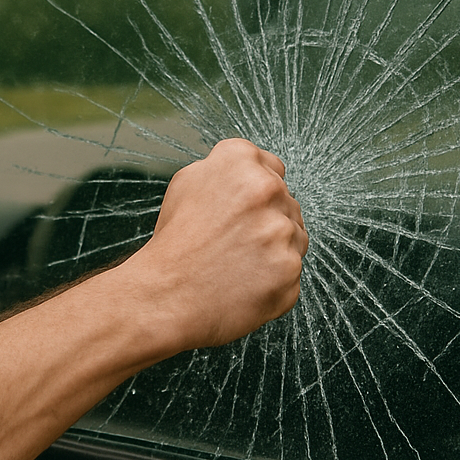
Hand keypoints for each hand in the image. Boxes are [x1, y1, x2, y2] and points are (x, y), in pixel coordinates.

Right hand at [124, 138, 307, 350]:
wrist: (165, 297)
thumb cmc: (173, 245)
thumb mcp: (185, 185)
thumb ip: (224, 170)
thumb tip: (247, 172)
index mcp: (240, 162)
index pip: (270, 166)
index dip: (255, 192)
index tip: (242, 209)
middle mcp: (267, 189)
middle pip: (286, 202)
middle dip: (266, 220)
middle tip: (233, 240)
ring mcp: (282, 231)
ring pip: (294, 236)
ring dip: (274, 249)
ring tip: (236, 263)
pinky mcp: (290, 270)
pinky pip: (291, 272)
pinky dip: (273, 280)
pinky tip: (244, 282)